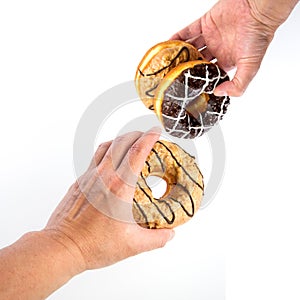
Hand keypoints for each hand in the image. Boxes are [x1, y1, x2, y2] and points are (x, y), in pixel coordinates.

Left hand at [45, 128, 173, 270]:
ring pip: (106, 146)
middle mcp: (104, 177)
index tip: (156, 132)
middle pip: (121, 142)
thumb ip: (156, 239)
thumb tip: (169, 234)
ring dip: (120, 139)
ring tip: (130, 141)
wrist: (62, 247)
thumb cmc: (93, 245)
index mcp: (120, 187)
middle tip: (146, 135)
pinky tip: (111, 159)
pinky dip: (107, 151)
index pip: (137, 152)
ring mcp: (89, 177)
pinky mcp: (80, 182)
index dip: (149, 138)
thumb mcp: (132, 245)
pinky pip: (95, 157)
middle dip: (136, 134)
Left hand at [171, 0, 296, 95]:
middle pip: (197, 61)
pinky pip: (188, 31)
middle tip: (174, 75)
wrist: (258, 10)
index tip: (187, 86)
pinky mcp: (206, 23)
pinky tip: (170, 44)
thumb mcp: (251, 67)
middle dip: (186, 68)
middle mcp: (218, 50)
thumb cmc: (259, 37)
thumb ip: (237, 85)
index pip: (208, 74)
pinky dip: (179, 38)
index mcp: (227, 62)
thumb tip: (219, 93)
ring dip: (181, 53)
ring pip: (191, 47)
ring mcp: (211, 36)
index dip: (198, 79)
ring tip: (169, 62)